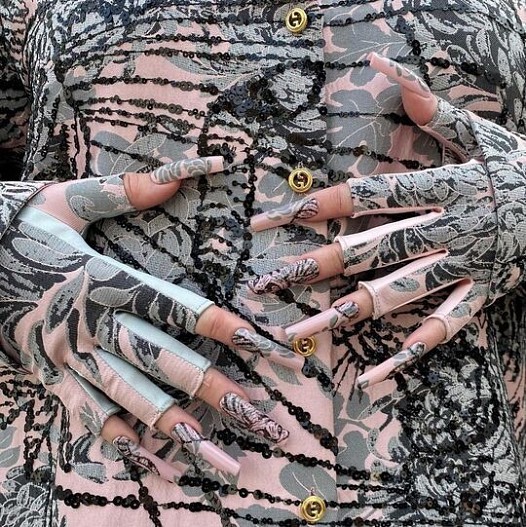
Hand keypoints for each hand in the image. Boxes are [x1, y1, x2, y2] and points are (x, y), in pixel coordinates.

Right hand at [0, 157, 296, 482]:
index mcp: (103, 280)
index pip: (179, 309)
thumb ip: (122, 191)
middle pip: (165, 364)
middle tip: (262, 420)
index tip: (271, 348)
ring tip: (222, 461)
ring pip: (132, 400)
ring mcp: (71, 357)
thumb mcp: (68, 199)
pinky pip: (90, 415)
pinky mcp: (52, 375)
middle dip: (217, 392)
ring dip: (180, 431)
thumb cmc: (21, 225)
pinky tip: (156, 463)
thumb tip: (176, 180)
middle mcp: (92, 325)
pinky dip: (123, 441)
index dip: (228, 329)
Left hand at [247, 53, 525, 387]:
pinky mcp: (481, 294)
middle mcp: (444, 228)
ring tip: (297, 333)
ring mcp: (463, 266)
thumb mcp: (479, 132)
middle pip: (368, 250)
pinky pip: (443, 328)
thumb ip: (429, 105)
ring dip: (343, 315)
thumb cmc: (518, 166)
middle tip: (263, 285)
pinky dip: (408, 353)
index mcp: (439, 187)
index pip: (362, 196)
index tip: (266, 223)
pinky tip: (372, 376)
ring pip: (395, 294)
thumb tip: (382, 63)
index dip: (313, 208)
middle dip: (313, 267)